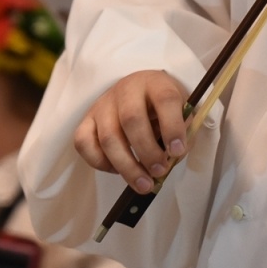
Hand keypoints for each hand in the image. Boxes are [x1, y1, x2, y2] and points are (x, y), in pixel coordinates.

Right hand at [74, 69, 188, 193]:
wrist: (139, 94)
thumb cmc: (162, 109)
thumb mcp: (181, 113)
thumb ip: (183, 133)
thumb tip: (173, 158)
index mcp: (155, 83)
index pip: (164, 99)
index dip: (172, 126)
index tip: (178, 151)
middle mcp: (126, 90)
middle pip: (131, 119)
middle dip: (147, 151)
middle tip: (159, 171)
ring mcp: (102, 104)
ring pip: (108, 137)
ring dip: (127, 166)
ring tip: (144, 184)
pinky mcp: (86, 120)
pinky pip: (83, 143)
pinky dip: (100, 163)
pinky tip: (117, 169)